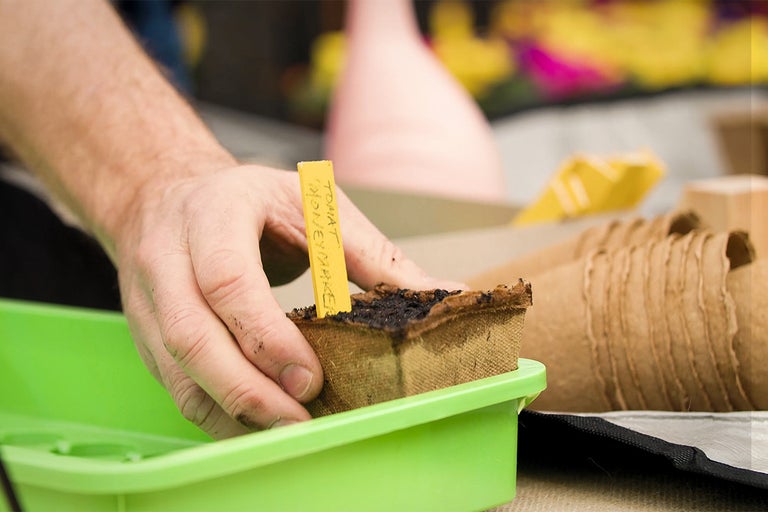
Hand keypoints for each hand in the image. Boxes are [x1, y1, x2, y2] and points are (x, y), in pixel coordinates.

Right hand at [115, 164, 464, 438]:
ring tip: (288, 434)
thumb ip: (372, 255)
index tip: (311, 379)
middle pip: (192, 337)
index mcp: (214, 213)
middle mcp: (168, 257)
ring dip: (233, 412)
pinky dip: (217, 415)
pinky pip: (175, 386)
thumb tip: (443, 294)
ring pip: (177, 372)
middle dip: (249, 391)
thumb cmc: (251, 202)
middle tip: (303, 421)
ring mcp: (148, 299)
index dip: (266, 337)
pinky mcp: (146, 333)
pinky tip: (257, 427)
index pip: (229, 280)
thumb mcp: (313, 207)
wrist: (168, 194)